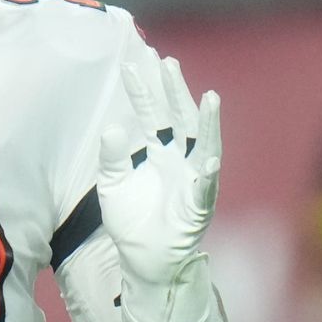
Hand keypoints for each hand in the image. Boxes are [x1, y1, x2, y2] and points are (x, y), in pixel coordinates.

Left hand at [98, 56, 221, 286]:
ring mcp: (192, 182)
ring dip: (208, 124)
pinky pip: (205, 191)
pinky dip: (208, 176)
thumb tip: (113, 126)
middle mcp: (180, 161)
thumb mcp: (112, 183)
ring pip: (204, 147)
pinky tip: (208, 160)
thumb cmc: (130, 219)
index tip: (131, 64)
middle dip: (175, 92)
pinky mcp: (197, 208)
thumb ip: (112, 156)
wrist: (141, 258)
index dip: (143, 91)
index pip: (152, 115)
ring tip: (210, 98)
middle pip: (180, 120)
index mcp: (158, 152)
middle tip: (167, 62)